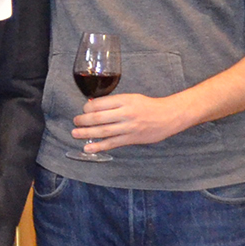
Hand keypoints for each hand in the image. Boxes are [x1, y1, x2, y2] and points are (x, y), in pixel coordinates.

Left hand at [73, 92, 191, 153]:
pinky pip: (112, 143)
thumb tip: (93, 106)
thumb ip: (114, 102)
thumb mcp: (131, 98)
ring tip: (75, 133)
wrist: (168, 116)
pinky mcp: (131, 138)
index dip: (88, 107)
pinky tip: (88, 147)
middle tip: (75, 121)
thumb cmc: (148, 106)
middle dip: (83, 120)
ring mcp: (128, 127)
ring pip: (103, 131)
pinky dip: (99, 146)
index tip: (84, 109)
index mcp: (125, 100)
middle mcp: (125, 113)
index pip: (100, 104)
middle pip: (99, 118)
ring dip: (86, 133)